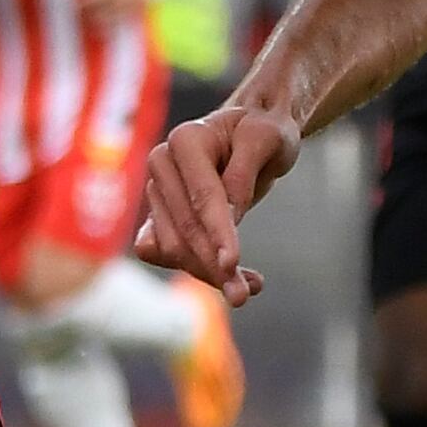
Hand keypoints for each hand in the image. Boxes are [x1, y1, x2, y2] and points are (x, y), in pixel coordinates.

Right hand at [135, 103, 301, 302]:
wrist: (251, 136)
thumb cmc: (264, 132)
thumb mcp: (269, 137)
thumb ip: (245, 171)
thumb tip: (229, 215)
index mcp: (186, 140)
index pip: (203, 196)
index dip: (218, 232)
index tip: (232, 264)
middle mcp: (162, 165)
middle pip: (185, 229)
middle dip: (213, 264)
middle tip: (245, 294)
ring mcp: (156, 193)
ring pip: (174, 250)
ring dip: (208, 274)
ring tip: (249, 288)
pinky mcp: (158, 217)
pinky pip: (166, 254)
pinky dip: (197, 270)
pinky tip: (233, 279)